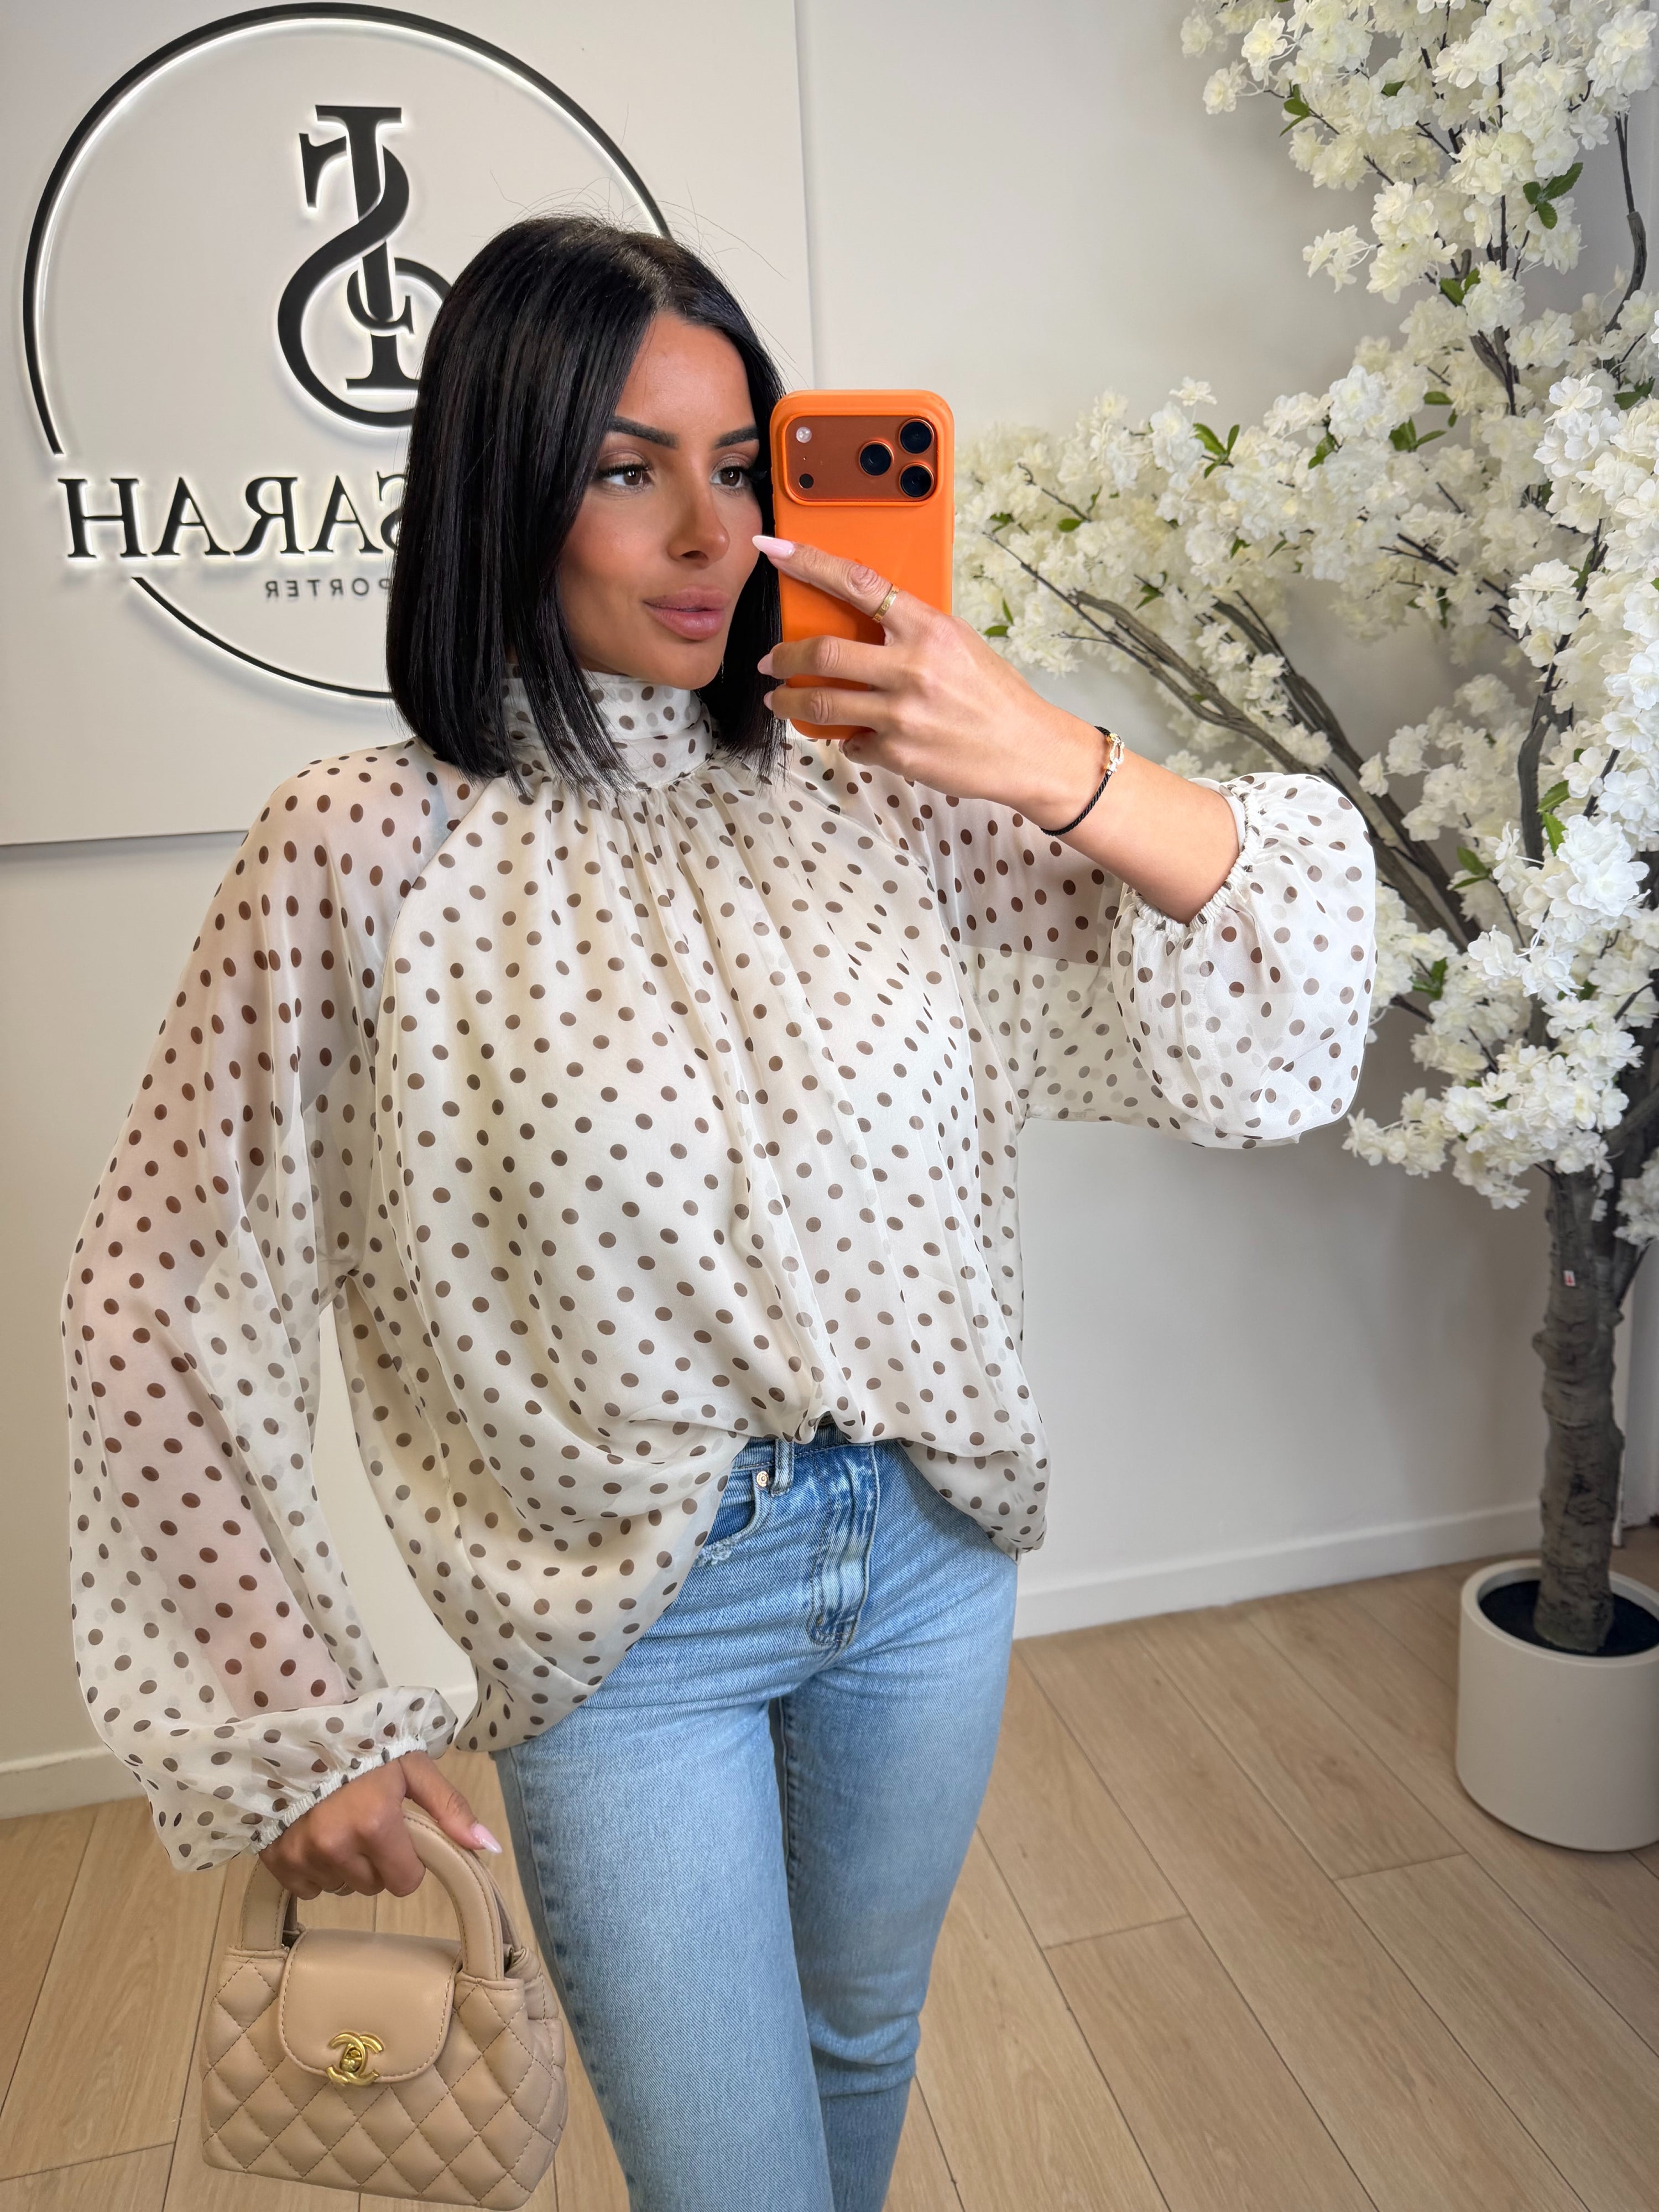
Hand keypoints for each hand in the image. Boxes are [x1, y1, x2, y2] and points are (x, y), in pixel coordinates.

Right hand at [258, 1749, 501, 1899]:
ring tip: (341, 1825)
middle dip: (377, 1863)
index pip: (405, 1882)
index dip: (409, 1862)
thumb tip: (489, 1848)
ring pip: (340, 1887)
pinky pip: (308, 1888)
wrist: (300, 1728)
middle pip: (372, 1886)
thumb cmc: (364, 1745)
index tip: (401, 1835)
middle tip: (369, 1824)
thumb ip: (450, 1807)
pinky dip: (315, 1870)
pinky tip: (316, 1836)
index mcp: (375, 1824)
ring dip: (346, 1866)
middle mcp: (336, 1846)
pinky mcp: (276, 1860)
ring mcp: (302, 1855)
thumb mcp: (413, 1767)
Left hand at [752, 535, 1102, 827]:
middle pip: (822, 653)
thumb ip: (909, 630)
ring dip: (788, 702)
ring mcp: (901, 714)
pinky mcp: (898, 754)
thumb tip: (858, 620)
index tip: (774, 550)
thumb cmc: (993, 693)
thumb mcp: (957, 642)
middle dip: (783, 656)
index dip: (809, 563)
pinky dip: (847, 738)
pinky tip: (856, 736)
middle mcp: (912, 668)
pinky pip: (852, 742)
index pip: (857, 583)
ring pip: (822, 704)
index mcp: (928, 628)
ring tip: (779, 700)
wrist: (1027, 750)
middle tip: (769, 660)